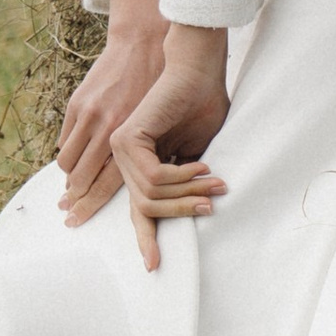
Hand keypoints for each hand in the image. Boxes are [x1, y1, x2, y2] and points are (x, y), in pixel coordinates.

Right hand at [56, 0, 165, 221]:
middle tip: (68, 214)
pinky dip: (69, 152)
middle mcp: (107, 129)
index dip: (92, 204)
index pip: (107, 183)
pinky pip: (66, 138)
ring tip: (71, 190)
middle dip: (75, 199)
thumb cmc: (168, 83)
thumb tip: (157, 180)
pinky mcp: (79, 102)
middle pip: (82, 177)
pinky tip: (73, 161)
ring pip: (69, 160)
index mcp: (134, 136)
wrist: (148, 39)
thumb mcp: (172, 120)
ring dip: (70, 177)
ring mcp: (89, 115)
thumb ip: (161, 150)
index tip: (78, 219)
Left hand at [110, 27, 231, 271]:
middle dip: (180, 213)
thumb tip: (191, 215)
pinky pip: (155, 177)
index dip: (145, 236)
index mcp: (137, 164)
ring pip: (151, 196)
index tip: (153, 265)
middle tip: (211, 207)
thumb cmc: (201, 107)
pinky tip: (201, 168)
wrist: (196, 70)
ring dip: (188, 194)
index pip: (136, 209)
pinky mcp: (126, 137)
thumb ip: (184, 184)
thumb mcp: (195, 156)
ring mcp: (119, 148)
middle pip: (144, 209)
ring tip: (215, 183)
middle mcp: (122, 159)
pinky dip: (182, 178)